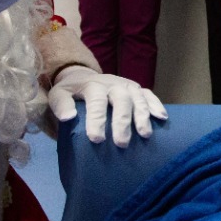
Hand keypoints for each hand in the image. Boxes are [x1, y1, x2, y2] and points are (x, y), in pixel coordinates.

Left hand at [47, 66, 168, 146]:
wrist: (83, 76)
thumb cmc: (72, 92)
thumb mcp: (59, 94)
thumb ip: (61, 104)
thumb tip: (68, 117)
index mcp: (93, 85)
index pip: (96, 101)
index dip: (97, 120)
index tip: (96, 139)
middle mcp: (112, 84)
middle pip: (121, 100)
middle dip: (122, 122)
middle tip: (121, 144)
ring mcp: (127, 85)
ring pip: (137, 98)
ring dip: (142, 116)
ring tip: (145, 135)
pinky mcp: (136, 89)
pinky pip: (149, 95)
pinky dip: (156, 105)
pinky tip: (162, 118)